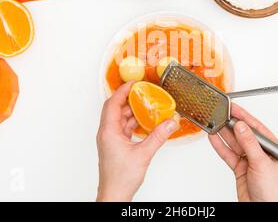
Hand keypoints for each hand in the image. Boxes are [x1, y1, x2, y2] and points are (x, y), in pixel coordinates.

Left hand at [96, 81, 178, 201]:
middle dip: (129, 99)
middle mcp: (107, 133)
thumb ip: (158, 136)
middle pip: (115, 109)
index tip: (134, 83)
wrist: (114, 194)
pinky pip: (123, 128)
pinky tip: (144, 122)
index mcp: (108, 131)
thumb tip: (170, 122)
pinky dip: (133, 122)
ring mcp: (110, 140)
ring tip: (146, 105)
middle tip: (142, 92)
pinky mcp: (115, 146)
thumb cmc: (120, 178)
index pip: (112, 103)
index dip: (123, 91)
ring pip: (120, 119)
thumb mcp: (143, 154)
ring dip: (132, 111)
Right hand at [209, 104, 277, 201]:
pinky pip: (228, 154)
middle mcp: (261, 153)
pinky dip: (220, 146)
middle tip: (220, 113)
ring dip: (224, 134)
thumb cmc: (274, 194)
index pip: (257, 127)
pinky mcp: (240, 169)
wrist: (265, 212)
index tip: (234, 107)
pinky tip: (214, 138)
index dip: (244, 116)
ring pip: (234, 143)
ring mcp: (250, 161)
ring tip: (214, 123)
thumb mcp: (262, 164)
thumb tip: (242, 126)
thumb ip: (250, 144)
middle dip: (232, 124)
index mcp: (273, 149)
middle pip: (244, 134)